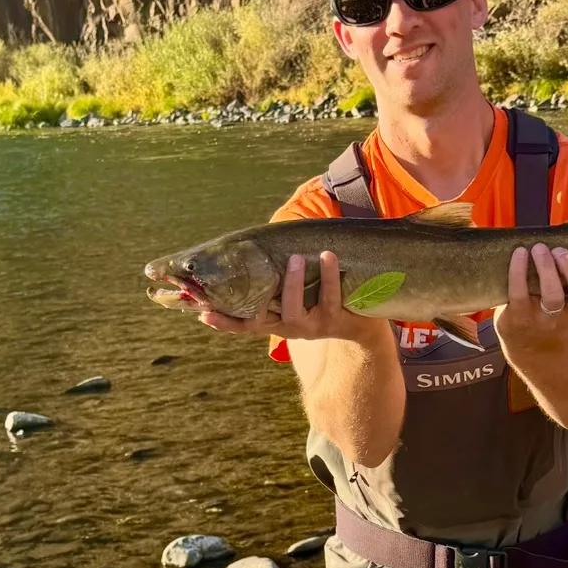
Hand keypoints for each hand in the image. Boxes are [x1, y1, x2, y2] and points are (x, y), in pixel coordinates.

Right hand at [196, 251, 383, 343]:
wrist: (363, 325)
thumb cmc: (321, 298)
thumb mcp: (296, 292)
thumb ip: (274, 276)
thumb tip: (251, 241)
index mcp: (275, 321)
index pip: (244, 324)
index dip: (224, 321)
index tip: (204, 313)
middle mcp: (289, 326)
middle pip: (262, 318)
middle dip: (254, 299)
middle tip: (253, 272)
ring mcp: (312, 326)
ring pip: (295, 309)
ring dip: (293, 283)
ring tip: (296, 258)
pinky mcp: (335, 321)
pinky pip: (330, 297)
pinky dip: (330, 275)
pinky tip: (328, 256)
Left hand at [494, 235, 567, 353]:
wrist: (531, 344)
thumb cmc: (556, 302)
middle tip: (558, 251)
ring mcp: (547, 320)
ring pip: (553, 296)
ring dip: (546, 267)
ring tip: (538, 249)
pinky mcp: (521, 319)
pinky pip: (520, 295)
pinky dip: (518, 271)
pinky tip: (519, 253)